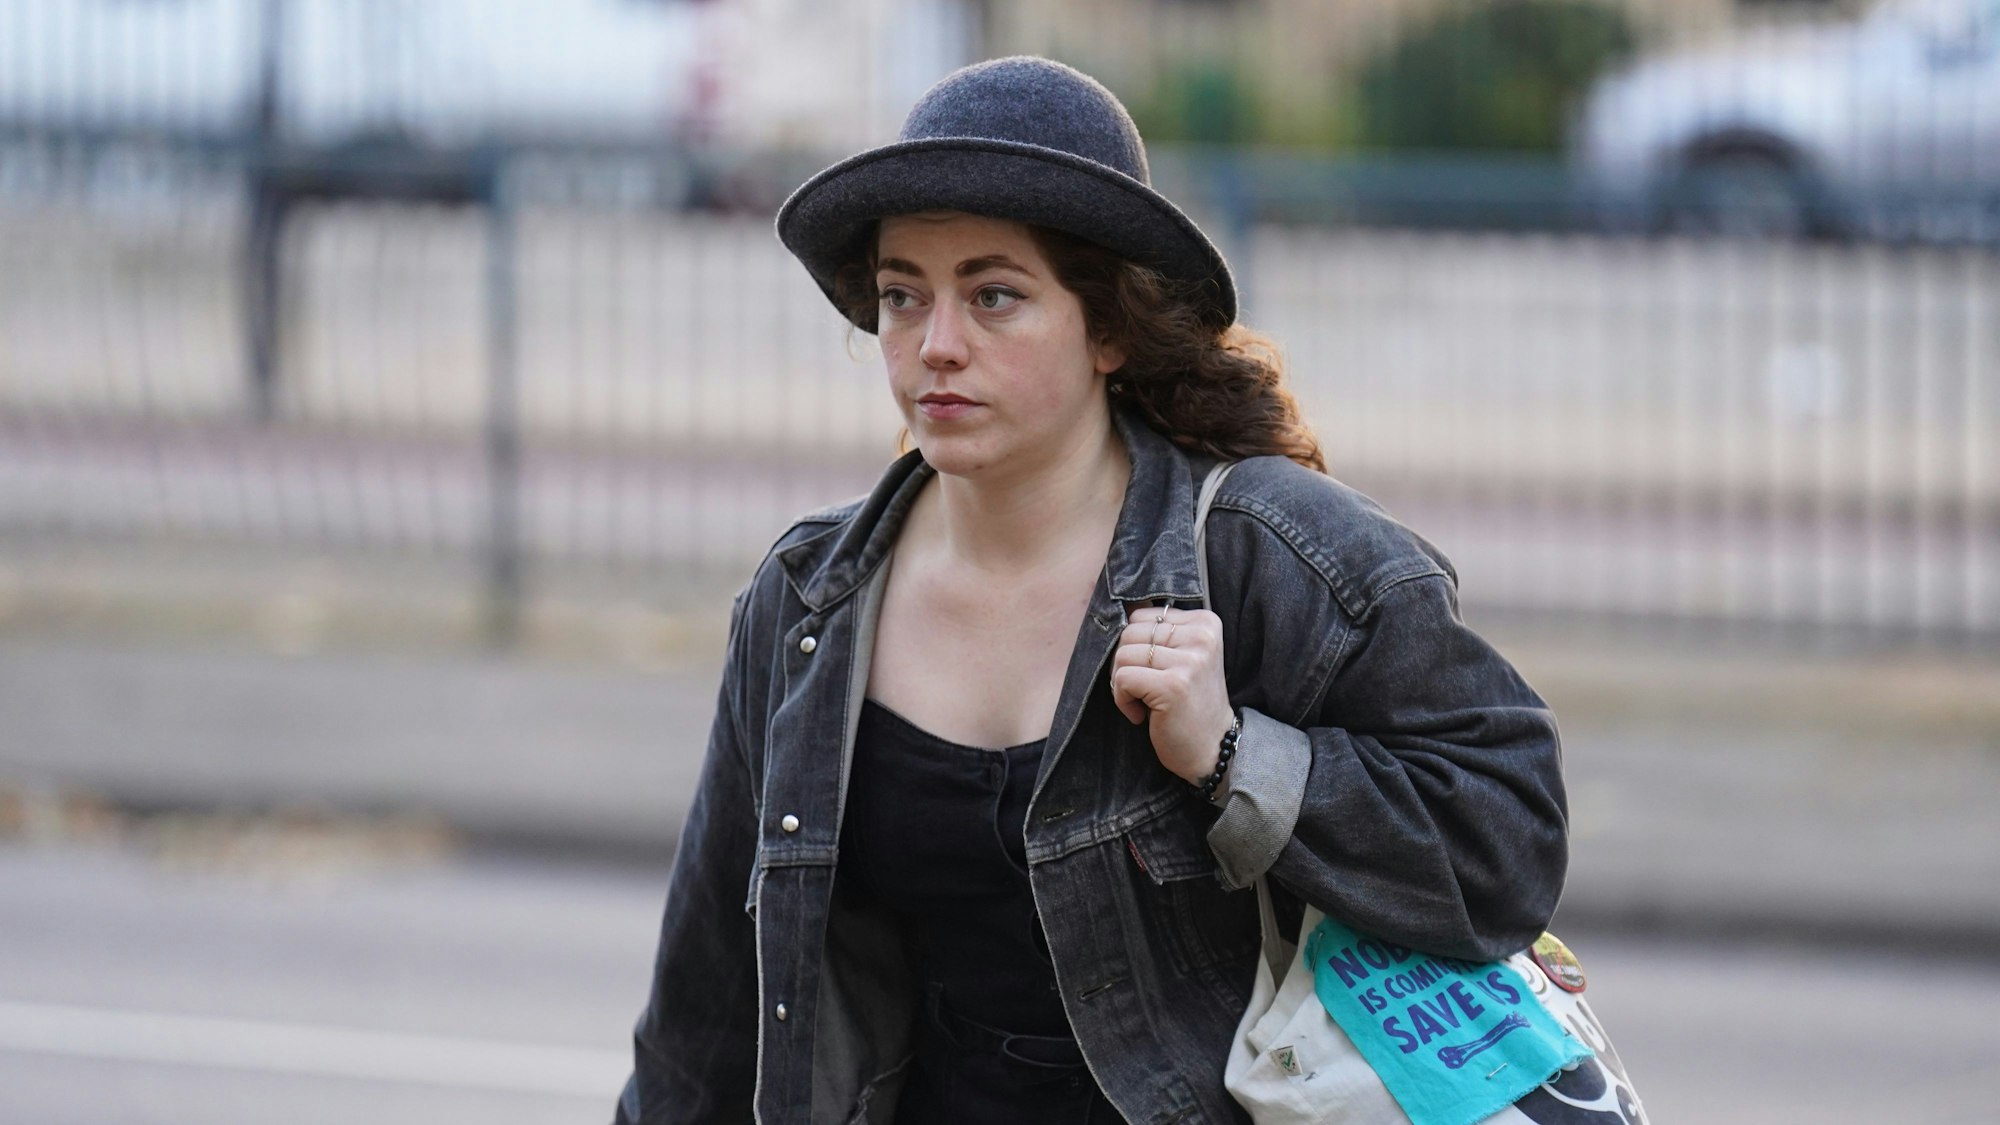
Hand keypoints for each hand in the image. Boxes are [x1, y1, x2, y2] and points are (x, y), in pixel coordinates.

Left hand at [1109, 605, 1236, 785]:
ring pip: (1122, 655)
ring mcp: (1189, 661)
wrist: (1213, 748)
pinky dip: (1122, 700)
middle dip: (1125, 664)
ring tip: (1145, 702)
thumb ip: (1160, 632)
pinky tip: (1141, 715)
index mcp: (1206, 623)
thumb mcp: (1183, 657)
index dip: (1135, 645)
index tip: (1154, 671)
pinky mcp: (1172, 685)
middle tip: (1144, 690)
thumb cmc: (1190, 703)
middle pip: (1129, 632)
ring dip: (1122, 684)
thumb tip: (1121, 608)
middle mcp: (1201, 637)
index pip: (1142, 615)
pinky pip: (1121, 679)